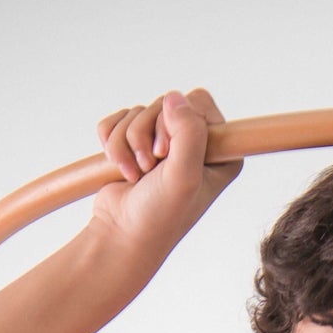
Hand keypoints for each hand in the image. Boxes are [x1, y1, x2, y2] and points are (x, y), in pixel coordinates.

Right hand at [89, 87, 242, 260]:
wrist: (121, 235)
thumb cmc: (159, 215)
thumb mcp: (183, 176)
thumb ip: (189, 133)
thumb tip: (174, 97)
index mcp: (221, 151)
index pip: (198, 102)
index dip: (176, 120)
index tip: (168, 154)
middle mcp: (195, 144)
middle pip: (165, 103)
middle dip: (147, 134)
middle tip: (149, 169)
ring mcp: (164, 144)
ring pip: (138, 112)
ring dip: (127, 143)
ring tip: (134, 175)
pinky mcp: (135, 144)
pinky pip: (117, 119)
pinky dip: (111, 142)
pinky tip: (120, 169)